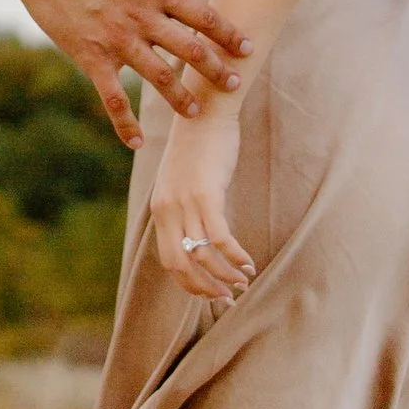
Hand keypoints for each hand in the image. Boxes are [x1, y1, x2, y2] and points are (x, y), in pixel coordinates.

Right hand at [0, 0, 250, 152]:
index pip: (202, 15)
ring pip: (160, 76)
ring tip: (196, 112)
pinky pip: (112, 97)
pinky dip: (125, 123)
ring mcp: (117, 39)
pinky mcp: (90, 56)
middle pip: (190, 49)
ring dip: (181, 97)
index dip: (228, 33)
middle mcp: (142, 17)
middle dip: (216, 69)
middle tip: (234, 84)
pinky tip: (137, 143)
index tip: (247, 47)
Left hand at [149, 98, 254, 306]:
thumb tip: (201, 237)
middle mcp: (167, 209)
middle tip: (227, 298)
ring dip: (224, 275)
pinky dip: (234, 256)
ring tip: (243, 280)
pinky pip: (219, 237)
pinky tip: (248, 262)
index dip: (190, 283)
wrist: (204, 110)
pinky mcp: (205, 193)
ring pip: (202, 255)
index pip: (169, 260)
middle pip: (180, 265)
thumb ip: (186, 208)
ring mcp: (184, 202)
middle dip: (204, 288)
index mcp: (160, 209)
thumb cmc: (200, 146)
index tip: (212, 294)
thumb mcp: (184, 181)